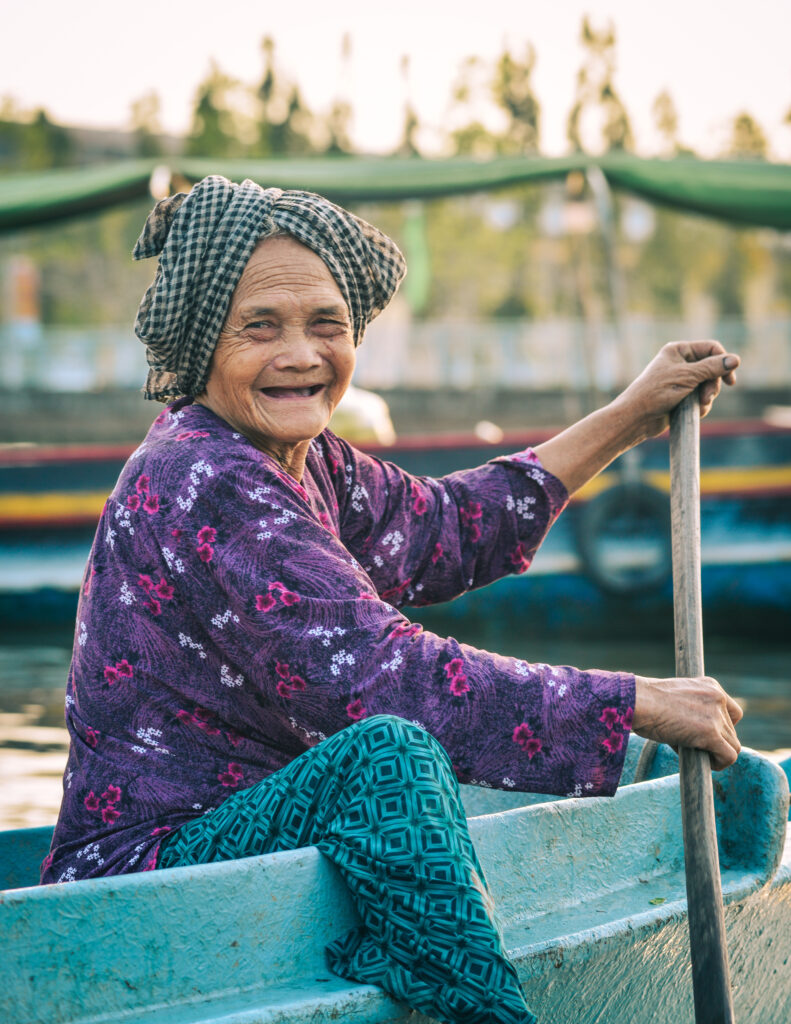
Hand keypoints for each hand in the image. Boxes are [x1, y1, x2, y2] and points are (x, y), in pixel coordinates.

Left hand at [615, 341, 739, 442]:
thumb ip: (712, 368)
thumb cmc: (657, 392)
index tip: (730, 380)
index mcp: (679, 350)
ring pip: (708, 385)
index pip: (711, 348)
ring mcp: (682, 380)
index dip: (723, 362)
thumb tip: (735, 359)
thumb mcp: (687, 376)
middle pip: (712, 368)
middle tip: (706, 396)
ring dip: (707, 397)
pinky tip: (694, 412)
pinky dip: (700, 406)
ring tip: (699, 406)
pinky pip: (701, 398)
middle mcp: (680, 363)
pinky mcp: (682, 397)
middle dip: (712, 384)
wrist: (637, 417)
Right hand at [632, 674, 742, 770]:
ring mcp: (715, 715)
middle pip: (732, 731)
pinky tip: (705, 764)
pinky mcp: (711, 733)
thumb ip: (692, 709)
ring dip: (716, 753)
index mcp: (711, 686)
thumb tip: (696, 734)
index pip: (733, 713)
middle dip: (716, 742)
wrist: (636, 701)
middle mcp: (718, 698)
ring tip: (696, 755)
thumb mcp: (675, 698)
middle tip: (694, 747)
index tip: (707, 735)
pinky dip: (719, 764)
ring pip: (732, 745)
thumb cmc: (645, 702)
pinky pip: (729, 756)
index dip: (723, 727)